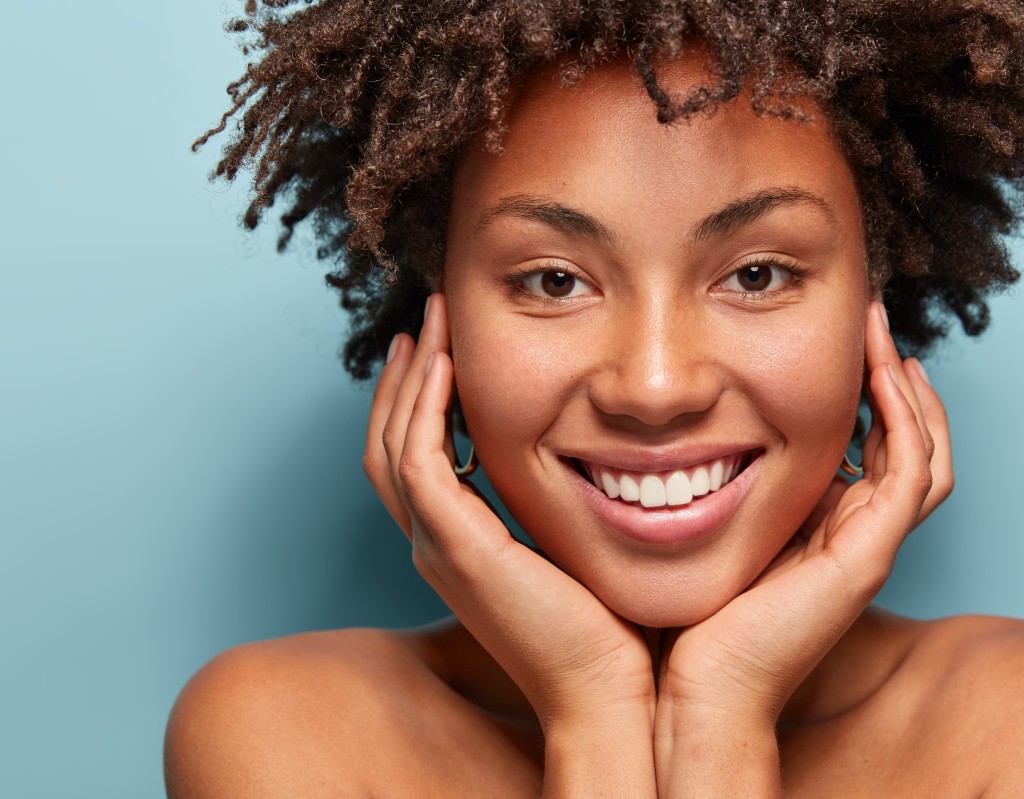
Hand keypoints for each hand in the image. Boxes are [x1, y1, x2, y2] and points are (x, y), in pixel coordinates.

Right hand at [362, 294, 655, 728]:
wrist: (608, 690)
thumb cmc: (606, 625)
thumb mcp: (571, 547)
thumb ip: (558, 503)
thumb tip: (589, 455)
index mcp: (456, 547)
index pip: (413, 459)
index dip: (418, 401)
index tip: (443, 348)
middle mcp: (434, 545)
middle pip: (387, 444)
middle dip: (404, 378)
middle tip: (426, 320)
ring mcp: (437, 547)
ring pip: (392, 444)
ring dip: (410, 377)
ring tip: (431, 323)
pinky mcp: (456, 547)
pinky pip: (419, 460)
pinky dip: (424, 407)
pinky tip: (447, 362)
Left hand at [656, 300, 953, 729]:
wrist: (700, 685)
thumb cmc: (696, 611)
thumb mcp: (718, 524)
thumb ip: (731, 482)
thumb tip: (695, 425)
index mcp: (830, 527)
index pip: (877, 448)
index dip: (871, 393)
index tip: (846, 338)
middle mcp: (860, 533)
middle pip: (912, 443)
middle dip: (897, 377)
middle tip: (875, 319)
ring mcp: (871, 544)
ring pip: (924, 451)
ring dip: (907, 386)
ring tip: (883, 332)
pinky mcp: (869, 553)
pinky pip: (911, 469)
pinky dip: (905, 416)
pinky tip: (882, 372)